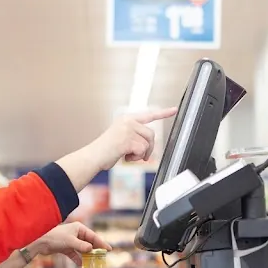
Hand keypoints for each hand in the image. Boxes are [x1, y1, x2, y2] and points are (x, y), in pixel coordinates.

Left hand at [30, 222, 111, 264]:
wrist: (40, 242)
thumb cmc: (55, 238)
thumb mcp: (70, 242)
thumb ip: (81, 246)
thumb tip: (91, 250)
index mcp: (79, 228)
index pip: (93, 236)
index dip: (101, 243)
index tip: (109, 249)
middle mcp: (76, 233)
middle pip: (89, 242)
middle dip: (96, 249)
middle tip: (104, 256)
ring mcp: (71, 241)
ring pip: (83, 249)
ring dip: (88, 255)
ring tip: (95, 262)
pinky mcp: (66, 248)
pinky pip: (75, 254)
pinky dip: (78, 259)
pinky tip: (82, 265)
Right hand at [54, 107, 176, 191]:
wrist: (93, 157)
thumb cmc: (106, 151)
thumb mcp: (122, 139)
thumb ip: (135, 137)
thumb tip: (149, 145)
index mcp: (126, 119)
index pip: (149, 115)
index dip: (163, 113)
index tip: (174, 109)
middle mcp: (127, 121)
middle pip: (151, 134)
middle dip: (148, 148)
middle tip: (139, 156)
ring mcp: (127, 129)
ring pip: (147, 143)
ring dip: (141, 153)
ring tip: (128, 155)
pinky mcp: (127, 139)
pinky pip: (142, 150)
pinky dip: (136, 157)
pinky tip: (125, 157)